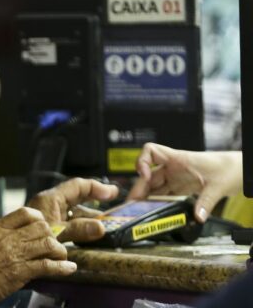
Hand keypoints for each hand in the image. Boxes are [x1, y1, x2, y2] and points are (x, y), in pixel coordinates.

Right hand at [0, 207, 75, 305]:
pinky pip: (48, 266)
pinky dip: (62, 268)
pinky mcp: (20, 272)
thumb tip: (16, 233)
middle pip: (41, 227)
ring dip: (60, 251)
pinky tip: (69, 269)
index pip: (26, 213)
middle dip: (52, 236)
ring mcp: (14, 254)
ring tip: (61, 257)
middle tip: (53, 245)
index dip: (40, 219)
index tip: (44, 227)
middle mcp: (7, 238)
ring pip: (48, 244)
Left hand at [26, 178, 118, 242]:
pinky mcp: (45, 230)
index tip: (112, 193)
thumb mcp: (57, 233)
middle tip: (112, 216)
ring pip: (73, 216)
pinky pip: (66, 227)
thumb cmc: (26, 238)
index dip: (96, 188)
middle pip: (77, 202)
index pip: (78, 186)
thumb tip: (101, 227)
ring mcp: (47, 217)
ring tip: (103, 231)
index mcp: (51, 199)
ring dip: (88, 222)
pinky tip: (86, 240)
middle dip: (95, 208)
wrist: (5, 253)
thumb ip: (79, 229)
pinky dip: (78, 231)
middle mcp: (49, 206)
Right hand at [127, 143, 241, 222]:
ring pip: (153, 187)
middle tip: (132, 205)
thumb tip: (198, 217)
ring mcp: (175, 178)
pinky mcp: (179, 188)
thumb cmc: (228, 169)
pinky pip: (162, 195)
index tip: (143, 175)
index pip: (151, 151)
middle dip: (139, 189)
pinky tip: (152, 212)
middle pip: (148, 175)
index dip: (142, 161)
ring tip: (137, 212)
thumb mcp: (218, 186)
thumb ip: (206, 202)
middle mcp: (173, 168)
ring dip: (144, 199)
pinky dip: (156, 203)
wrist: (237, 171)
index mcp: (178, 159)